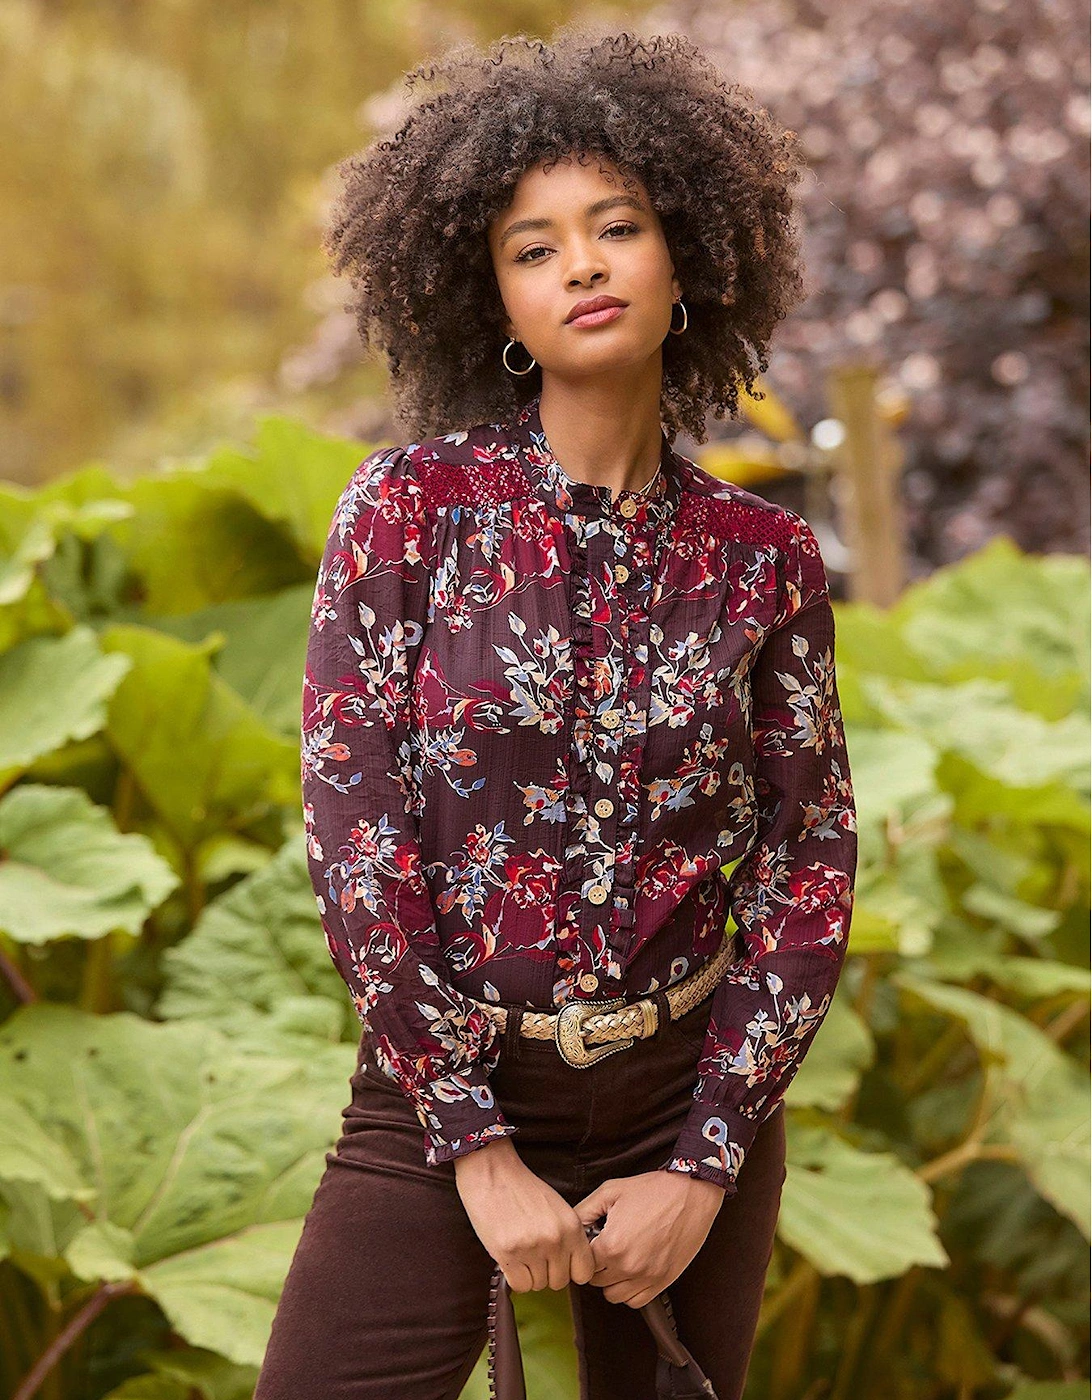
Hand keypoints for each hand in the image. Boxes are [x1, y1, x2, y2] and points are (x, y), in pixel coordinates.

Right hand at [453, 1138, 596, 1292]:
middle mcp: (556, 1239)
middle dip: (547, 1273)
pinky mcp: (509, 1253)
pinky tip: (511, 1259)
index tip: (561, 1265)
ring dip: (529, 1274)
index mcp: (571, 1226)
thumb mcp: (558, 1209)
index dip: (571, 1271)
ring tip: (521, 1251)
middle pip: (560, 1281)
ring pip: (539, 1285)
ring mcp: (533, 1248)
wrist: (493, 1173)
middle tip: (535, 1256)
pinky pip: (520, 1285)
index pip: (585, 1271)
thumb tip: (571, 1267)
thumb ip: (568, 1237)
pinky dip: (515, 1277)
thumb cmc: (523, 1189)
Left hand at [572, 1171, 724, 1307]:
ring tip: (619, 1259)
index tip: (593, 1240)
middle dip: (596, 1265)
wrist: (691, 1193)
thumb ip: (584, 1210)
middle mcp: (627, 1267)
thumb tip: (571, 1227)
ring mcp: (646, 1277)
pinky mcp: (662, 1282)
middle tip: (606, 1246)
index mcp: (611, 1245)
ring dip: (611, 1280)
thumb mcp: (611, 1191)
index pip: (582, 1262)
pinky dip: (630, 1290)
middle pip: (595, 1281)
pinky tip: (632, 1270)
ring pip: (613, 1295)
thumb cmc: (652, 1190)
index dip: (585, 1250)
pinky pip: (636, 1301)